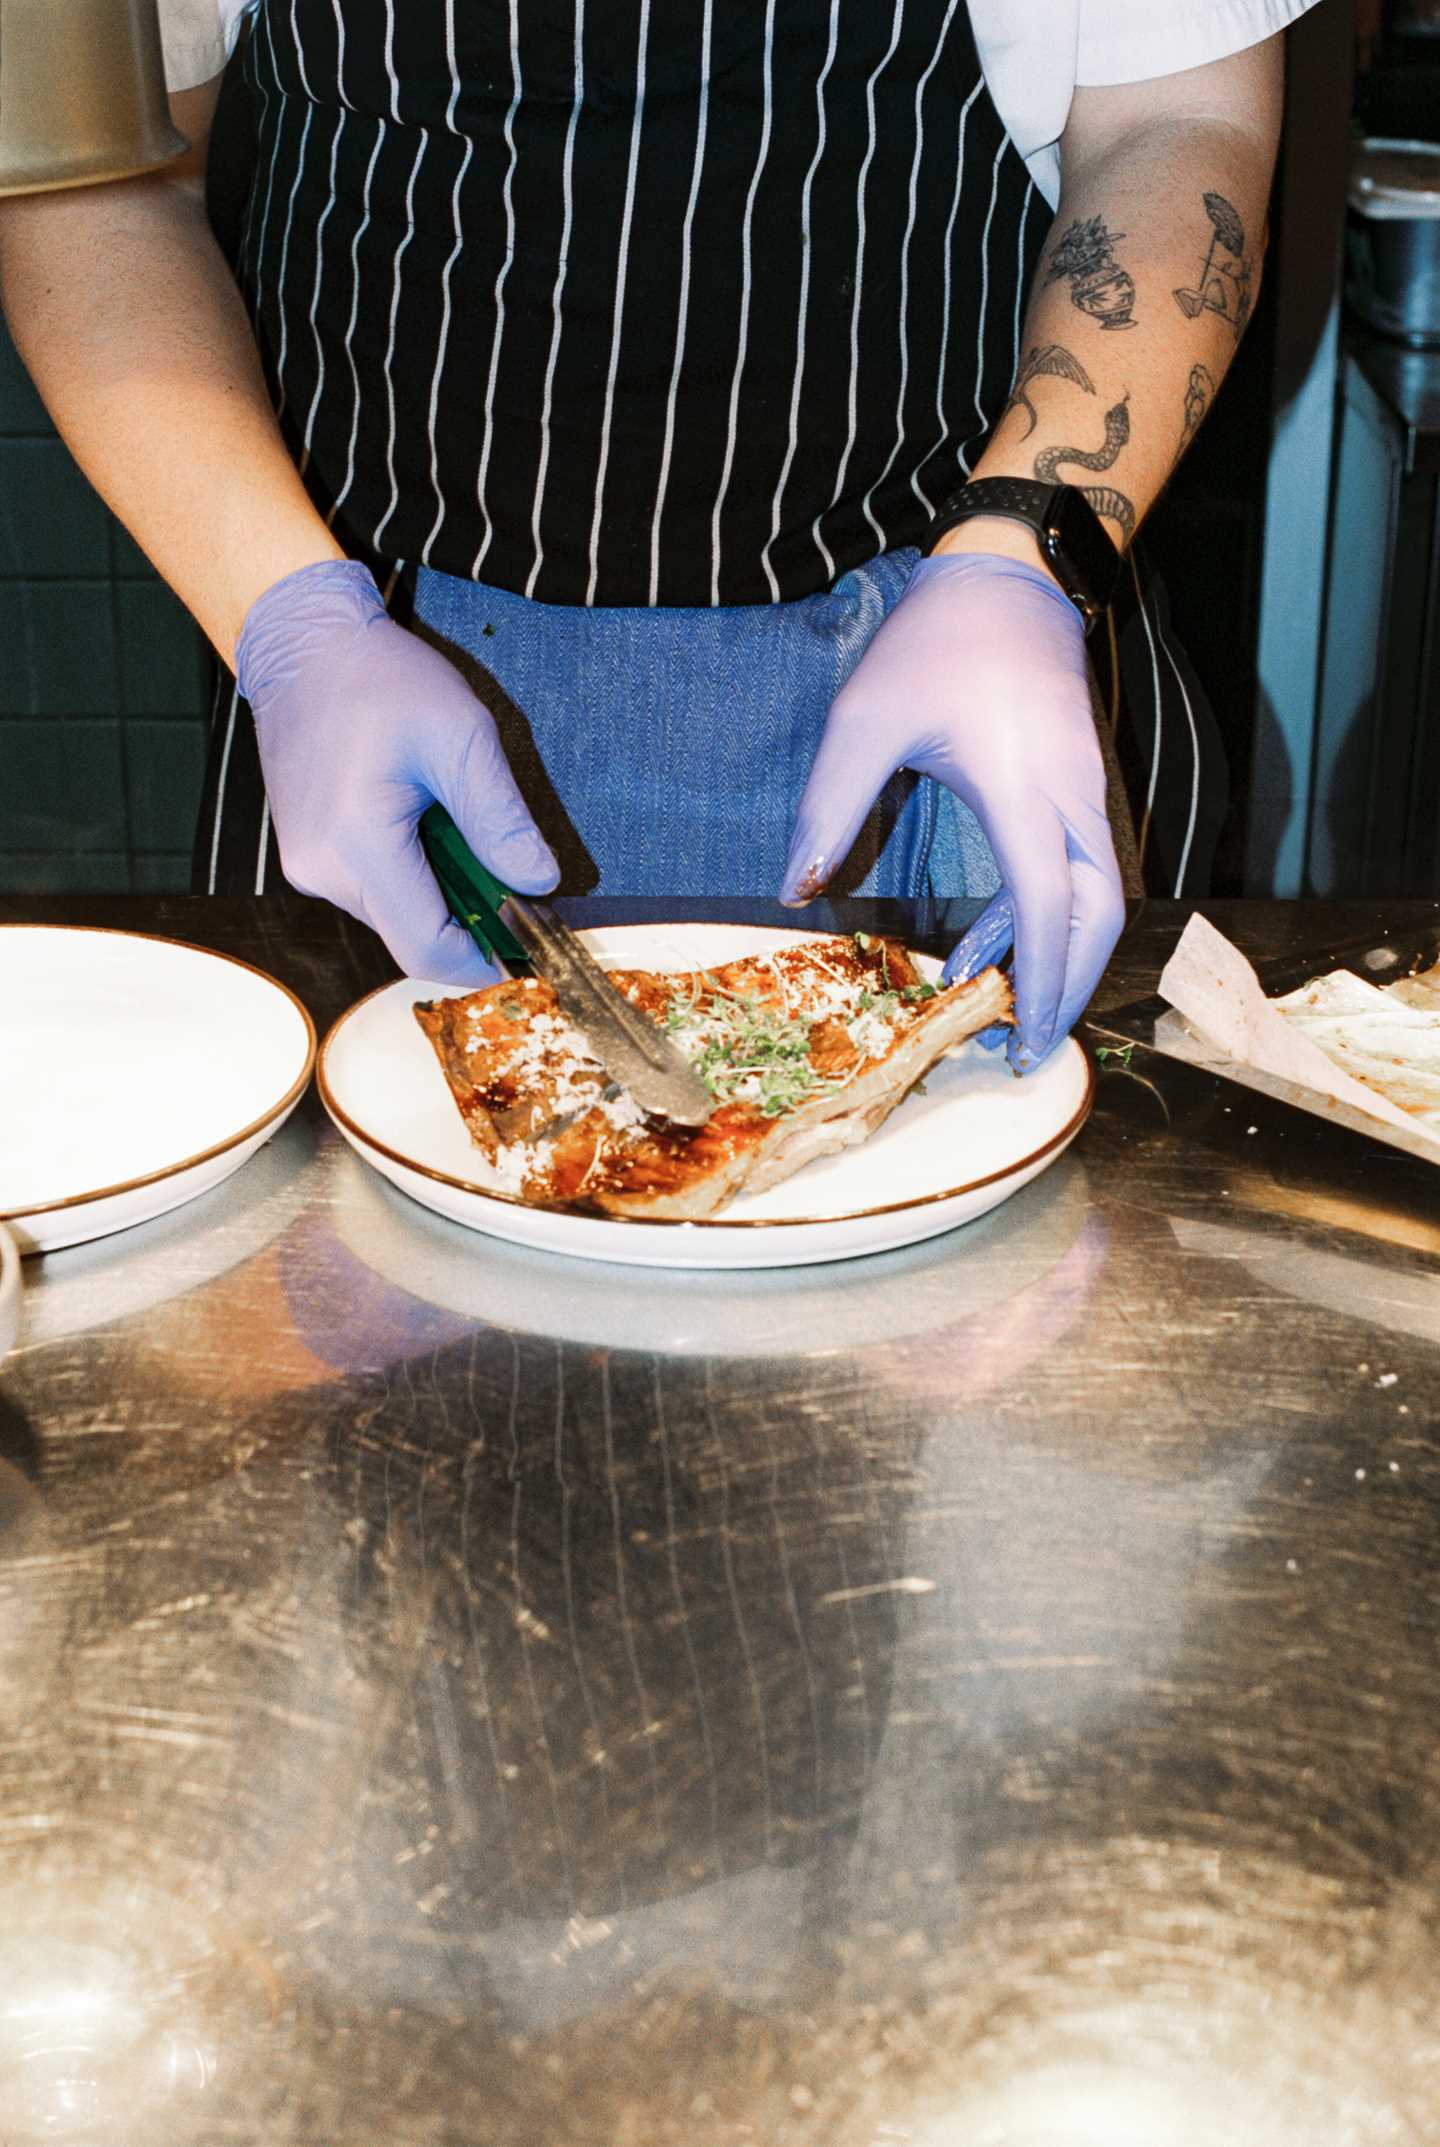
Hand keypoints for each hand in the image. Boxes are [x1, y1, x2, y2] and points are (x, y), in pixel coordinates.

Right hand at [236, 559, 557, 983]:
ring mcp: (305, 865)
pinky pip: (369, 890)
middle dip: (467, 921)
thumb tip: (538, 883)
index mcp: (357, 843)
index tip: (526, 944)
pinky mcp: (304, 855)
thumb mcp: (461, 737)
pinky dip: (409, 875)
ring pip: (391, 916)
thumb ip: (500, 819)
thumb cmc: (381, 679)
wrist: (302, 644)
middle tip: (510, 878)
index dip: (481, 959)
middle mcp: (320, 869)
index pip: (425, 947)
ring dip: (437, 894)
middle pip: (410, 937)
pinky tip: (424, 825)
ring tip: (459, 831)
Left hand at [780, 552, 1124, 1068]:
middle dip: (1069, 987)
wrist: (1010, 574)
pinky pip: (1081, 868)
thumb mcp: (864, 719)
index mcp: (1023, 788)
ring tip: (999, 1000)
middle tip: (1025, 1046)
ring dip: (1058, 954)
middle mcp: (1072, 798)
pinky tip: (990, 937)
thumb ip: (829, 806)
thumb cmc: (935, 642)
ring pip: (1098, 897)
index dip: (1039, 979)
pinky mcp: (1082, 785)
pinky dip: (1047, 914)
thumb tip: (793, 889)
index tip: (1020, 1036)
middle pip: (1098, 918)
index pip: (1049, 907)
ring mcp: (1085, 791)